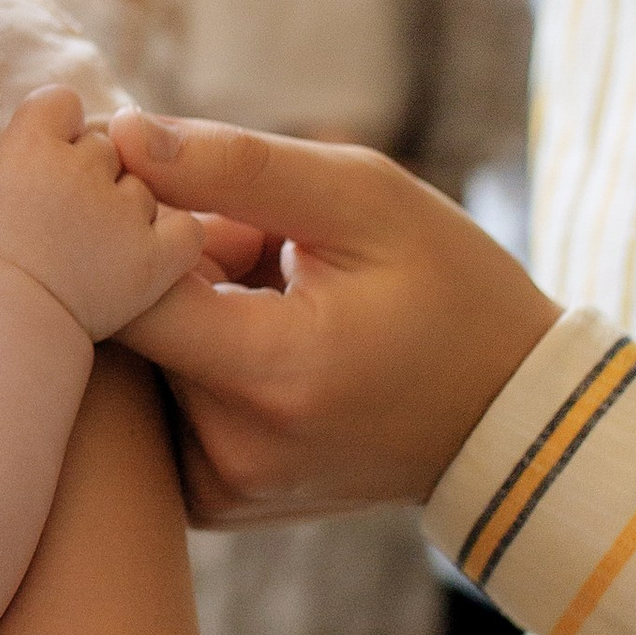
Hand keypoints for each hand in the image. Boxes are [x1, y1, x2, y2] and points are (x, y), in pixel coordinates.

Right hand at [0, 87, 205, 341]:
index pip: (61, 102)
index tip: (49, 161)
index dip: (59, 130)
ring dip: (129, 212)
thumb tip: (54, 129)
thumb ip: (20, 147)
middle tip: (69, 220)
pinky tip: (149, 262)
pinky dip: (173, 243)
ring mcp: (125, 210)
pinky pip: (185, 230)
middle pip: (106, 147)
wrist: (1, 329)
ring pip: (143, 189)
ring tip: (95, 254)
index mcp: (33, 142)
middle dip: (94, 174)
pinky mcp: (158, 255)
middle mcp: (84, 166)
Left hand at [106, 111, 557, 522]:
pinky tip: (266, 339)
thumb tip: (123, 134)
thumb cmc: (450, 288)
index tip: (174, 183)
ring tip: (272, 290)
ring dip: (184, 309)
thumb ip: (235, 166)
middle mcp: (232, 450)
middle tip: (252, 237)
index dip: (129, 221)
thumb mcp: (363, 198)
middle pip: (129, 325)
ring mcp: (219, 487)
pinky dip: (196, 358)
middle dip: (168, 262)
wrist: (511, 419)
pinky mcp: (213, 500)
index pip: (124, 289)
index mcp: (271, 374)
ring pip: (144, 364)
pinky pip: (165, 406)